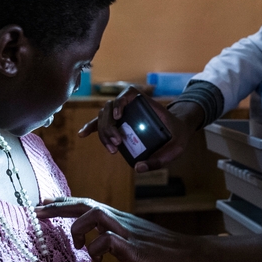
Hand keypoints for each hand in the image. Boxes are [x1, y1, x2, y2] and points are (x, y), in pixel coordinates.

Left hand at [36, 197, 203, 261]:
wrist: (190, 255)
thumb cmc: (163, 251)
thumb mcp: (134, 240)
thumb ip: (115, 238)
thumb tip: (98, 245)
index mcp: (119, 218)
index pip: (88, 203)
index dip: (65, 202)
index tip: (43, 203)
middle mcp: (121, 220)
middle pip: (85, 203)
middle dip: (59, 206)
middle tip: (36, 210)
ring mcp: (127, 232)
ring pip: (95, 214)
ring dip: (79, 227)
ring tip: (77, 245)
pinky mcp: (134, 248)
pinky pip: (108, 241)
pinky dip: (96, 250)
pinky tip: (98, 261)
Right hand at [76, 87, 202, 171]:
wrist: (179, 130)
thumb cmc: (179, 135)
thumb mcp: (176, 147)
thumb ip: (160, 158)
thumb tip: (138, 168)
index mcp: (146, 104)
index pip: (128, 93)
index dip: (120, 102)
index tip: (119, 117)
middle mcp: (132, 106)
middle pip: (110, 108)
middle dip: (109, 127)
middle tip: (117, 144)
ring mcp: (124, 114)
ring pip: (103, 116)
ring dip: (102, 132)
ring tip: (112, 149)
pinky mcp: (119, 123)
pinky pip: (101, 122)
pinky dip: (91, 127)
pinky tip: (82, 134)